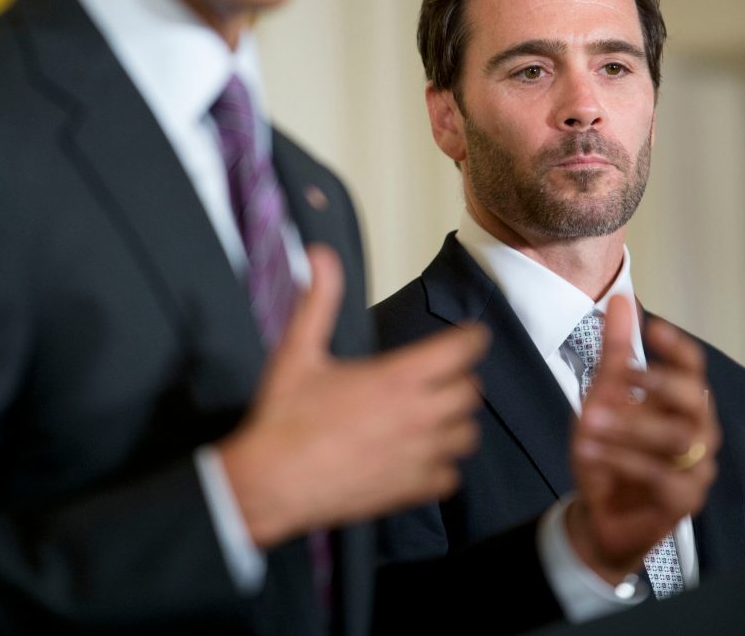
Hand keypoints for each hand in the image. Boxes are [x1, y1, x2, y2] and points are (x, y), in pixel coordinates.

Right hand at [218, 245, 488, 547]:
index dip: (472, 338)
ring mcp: (417, 456)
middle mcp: (417, 415)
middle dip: (462, 377)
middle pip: (471, 392)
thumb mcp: (297, 349)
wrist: (272, 483)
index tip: (471, 334)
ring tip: (437, 413)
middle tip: (445, 372)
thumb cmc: (285, 415)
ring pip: (468, 435)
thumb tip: (321, 255)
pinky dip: (443, 464)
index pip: (461, 351)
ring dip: (457, 420)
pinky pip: (450, 476)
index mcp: (396, 377)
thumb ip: (317, 299)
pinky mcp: (410, 490)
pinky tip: (423, 454)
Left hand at [566, 295, 719, 583]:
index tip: (653, 330)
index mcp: (678, 402)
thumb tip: (621, 297)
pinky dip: (622, 460)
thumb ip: (614, 350)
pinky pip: (661, 478)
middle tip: (620, 377)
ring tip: (588, 420)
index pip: (693, 369)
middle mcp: (695, 432)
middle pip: (696, 400)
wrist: (598, 511)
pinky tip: (591, 452)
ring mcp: (694, 469)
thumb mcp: (602, 395)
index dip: (678, 349)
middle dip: (659, 383)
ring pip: (677, 439)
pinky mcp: (681, 502)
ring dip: (629, 426)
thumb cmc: (608, 448)